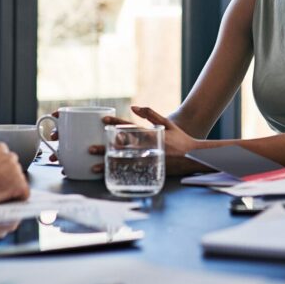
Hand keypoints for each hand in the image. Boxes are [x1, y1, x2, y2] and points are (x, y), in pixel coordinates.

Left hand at [85, 106, 204, 175]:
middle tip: (90, 148)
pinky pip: (132, 173)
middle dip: (105, 147)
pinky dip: (120, 174)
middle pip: (122, 147)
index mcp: (150, 134)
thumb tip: (133, 106)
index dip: (115, 122)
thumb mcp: (167, 123)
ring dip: (108, 165)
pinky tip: (109, 177)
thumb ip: (150, 114)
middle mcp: (147, 147)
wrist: (194, 157)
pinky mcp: (151, 170)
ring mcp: (148, 160)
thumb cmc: (180, 139)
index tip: (103, 121)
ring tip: (94, 167)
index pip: (129, 126)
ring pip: (124, 162)